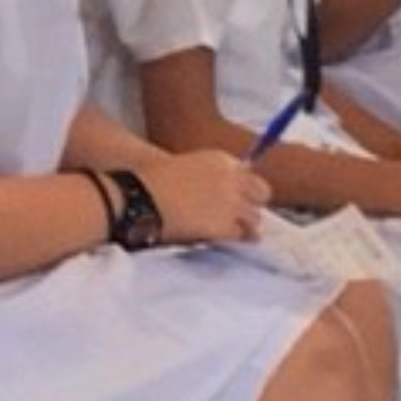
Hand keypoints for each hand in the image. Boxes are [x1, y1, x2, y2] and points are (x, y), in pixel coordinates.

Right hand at [131, 147, 268, 247]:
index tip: (240, 199)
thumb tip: (219, 191)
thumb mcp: (185, 166)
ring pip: (255, 218)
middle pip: (262, 194)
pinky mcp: (224, 226)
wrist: (138, 198)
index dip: (246, 190)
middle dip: (254, 205)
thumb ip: (209, 176)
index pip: (251, 175)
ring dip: (246, 225)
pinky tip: (227, 240)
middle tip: (244, 217)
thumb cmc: (150, 181)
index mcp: (222, 160)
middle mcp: (232, 178)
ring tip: (235, 232)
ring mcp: (230, 203)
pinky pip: (241, 236)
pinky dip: (236, 239)